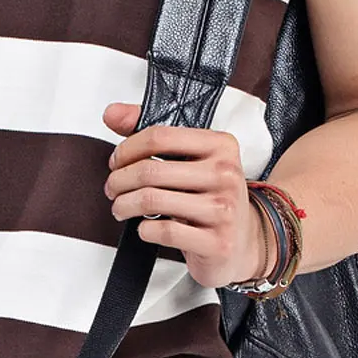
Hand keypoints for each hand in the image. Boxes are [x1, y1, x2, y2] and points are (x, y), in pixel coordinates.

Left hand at [102, 102, 266, 288]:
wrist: (245, 241)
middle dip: (119, 180)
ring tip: (120, 207)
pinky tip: (145, 227)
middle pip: (150, 170)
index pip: (159, 136)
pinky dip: (144, 229)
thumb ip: (151, 135)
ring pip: (151, 200)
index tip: (116, 161)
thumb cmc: (212, 196)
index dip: (127, 149)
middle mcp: (226, 174)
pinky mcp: (218, 243)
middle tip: (112, 188)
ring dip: (124, 205)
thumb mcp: (190, 160)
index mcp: (221, 145)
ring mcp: (224, 210)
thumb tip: (113, 114)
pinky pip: (164, 231)